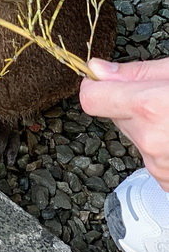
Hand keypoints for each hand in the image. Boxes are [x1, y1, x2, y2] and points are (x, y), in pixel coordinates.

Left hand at [81, 58, 168, 190]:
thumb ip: (137, 73)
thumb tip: (97, 69)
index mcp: (150, 108)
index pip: (90, 99)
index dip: (96, 88)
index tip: (103, 82)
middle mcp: (151, 140)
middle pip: (115, 118)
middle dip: (132, 107)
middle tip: (162, 100)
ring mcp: (160, 165)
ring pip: (135, 138)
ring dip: (151, 129)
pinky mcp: (168, 182)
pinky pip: (152, 159)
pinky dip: (164, 149)